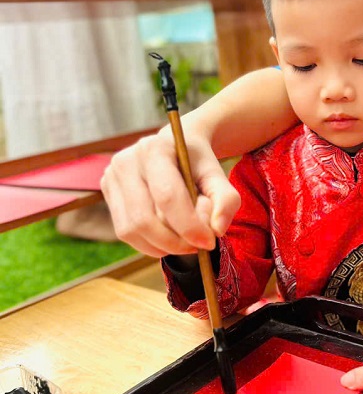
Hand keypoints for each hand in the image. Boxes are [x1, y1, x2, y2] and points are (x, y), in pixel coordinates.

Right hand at [101, 129, 239, 256]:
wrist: (174, 146)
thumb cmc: (196, 162)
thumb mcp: (218, 175)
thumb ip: (225, 200)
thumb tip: (217, 230)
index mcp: (154, 149)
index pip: (167, 196)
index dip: (188, 226)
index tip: (208, 242)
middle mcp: (126, 161)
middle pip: (144, 218)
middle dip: (174, 242)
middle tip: (197, 247)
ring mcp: (111, 176)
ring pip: (131, 230)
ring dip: (161, 246)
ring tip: (184, 242)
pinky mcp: (107, 192)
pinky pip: (125, 232)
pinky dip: (149, 244)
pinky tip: (168, 238)